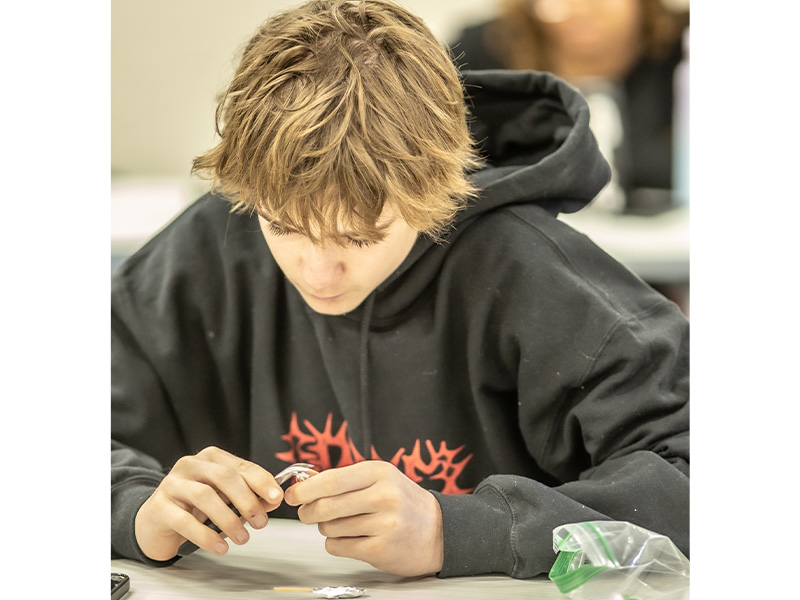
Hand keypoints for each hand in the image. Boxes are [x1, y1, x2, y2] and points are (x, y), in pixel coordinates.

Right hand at [134, 446, 284, 560]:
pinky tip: (220, 546)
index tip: (276, 498)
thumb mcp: (224, 500)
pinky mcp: (159, 507)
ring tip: (242, 538)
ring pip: (205, 496)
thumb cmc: (194, 508)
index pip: (241, 466)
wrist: (155, 523)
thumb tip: (272, 501)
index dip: (261, 481)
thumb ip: (247, 498)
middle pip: (224, 477)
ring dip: (229, 519)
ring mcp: (172, 484)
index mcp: (211, 458)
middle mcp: (191, 465)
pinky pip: (185, 521)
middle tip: (260, 522)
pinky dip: (206, 535)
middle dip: (247, 500)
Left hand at [284, 460, 443, 576]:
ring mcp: (384, 523)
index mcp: (379, 472)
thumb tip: (303, 485)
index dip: (305, 489)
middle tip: (308, 514)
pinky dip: (336, 544)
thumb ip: (345, 481)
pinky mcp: (381, 548)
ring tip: (344, 525)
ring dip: (327, 528)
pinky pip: (339, 547)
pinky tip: (352, 538)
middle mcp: (383, 496)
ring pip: (329, 528)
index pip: (330, 479)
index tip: (292, 495)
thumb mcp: (380, 480)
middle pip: (325, 506)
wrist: (439, 531)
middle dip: (309, 512)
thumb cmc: (403, 502)